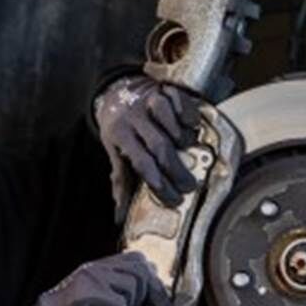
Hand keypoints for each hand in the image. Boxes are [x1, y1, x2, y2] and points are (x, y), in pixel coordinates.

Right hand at [20, 253, 171, 305]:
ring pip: (134, 288)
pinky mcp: (93, 293)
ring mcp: (94, 278)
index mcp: (99, 267)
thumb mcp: (103, 303)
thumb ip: (125, 295)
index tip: (155, 301)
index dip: (151, 280)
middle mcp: (97, 268)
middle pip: (141, 270)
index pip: (137, 260)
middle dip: (152, 294)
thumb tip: (161, 301)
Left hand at [94, 75, 204, 222]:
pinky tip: (193, 128)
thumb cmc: (118, 128)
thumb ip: (121, 180)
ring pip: (171, 123)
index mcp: (120, 134)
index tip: (173, 199)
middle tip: (189, 187)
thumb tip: (120, 215)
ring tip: (191, 156)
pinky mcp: (165, 90)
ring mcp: (150, 101)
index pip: (141, 162)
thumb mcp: (113, 151)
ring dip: (184, 142)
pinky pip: (181, 102)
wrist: (117, 90)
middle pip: (159, 146)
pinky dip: (189, 116)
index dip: (157, 181)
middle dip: (176, 170)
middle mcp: (135, 117)